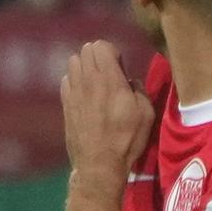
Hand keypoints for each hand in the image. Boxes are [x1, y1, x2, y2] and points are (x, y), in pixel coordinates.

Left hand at [61, 41, 152, 183]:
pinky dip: (74, 81)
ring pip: (72, 62)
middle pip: (85, 50)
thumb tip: (130, 82)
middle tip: (108, 73)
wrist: (99, 165)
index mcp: (109, 78)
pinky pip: (65, 80)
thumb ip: (139, 90)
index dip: (112, 52)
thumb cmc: (126, 139)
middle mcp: (88, 80)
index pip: (101, 46)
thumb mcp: (146, 113)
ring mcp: (73, 92)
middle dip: (98, 56)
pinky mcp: (65, 104)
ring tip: (94, 81)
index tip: (120, 67)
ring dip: (84, 66)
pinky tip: (84, 94)